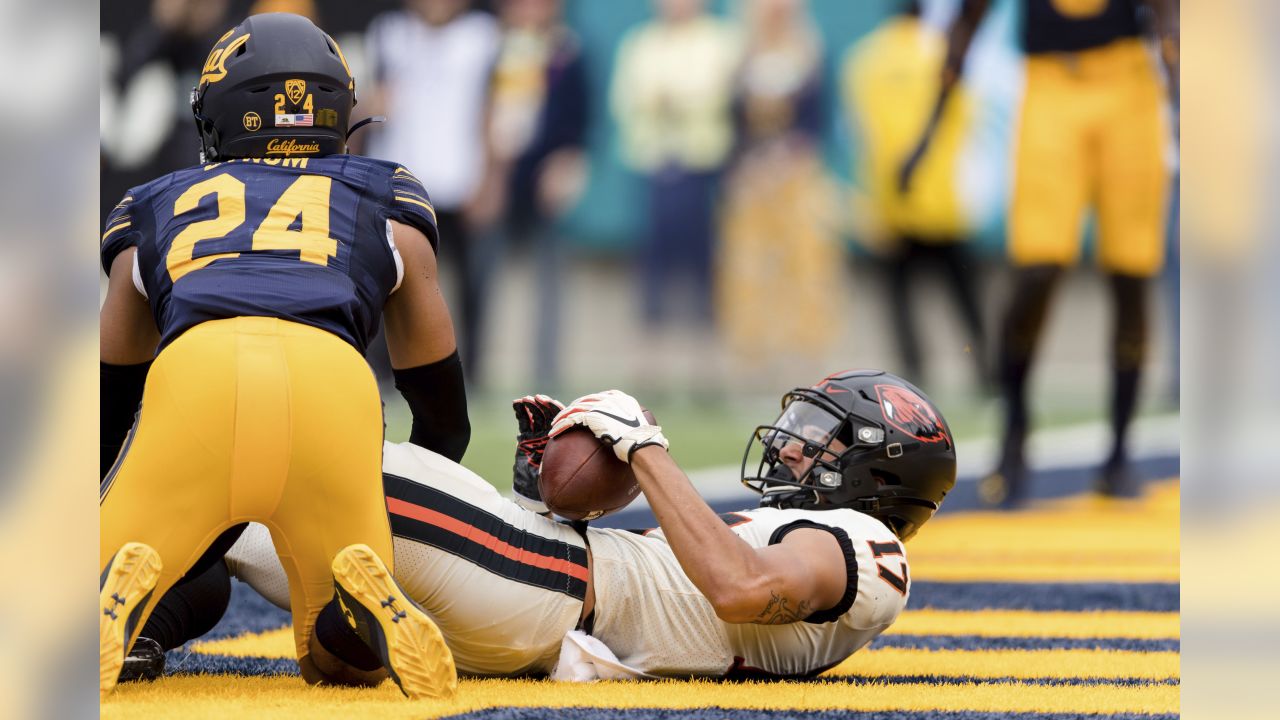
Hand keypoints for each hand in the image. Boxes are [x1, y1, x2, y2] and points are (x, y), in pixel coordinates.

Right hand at [511, 394, 563, 513]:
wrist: (534, 489)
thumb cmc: (551, 482)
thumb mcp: (562, 471)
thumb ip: (570, 463)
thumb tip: (592, 457)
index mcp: (560, 438)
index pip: (560, 419)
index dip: (555, 410)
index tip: (552, 403)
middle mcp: (550, 433)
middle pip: (547, 414)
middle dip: (543, 404)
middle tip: (538, 399)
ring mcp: (537, 433)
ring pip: (535, 415)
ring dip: (531, 405)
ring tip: (525, 400)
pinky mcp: (525, 436)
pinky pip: (523, 421)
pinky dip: (520, 411)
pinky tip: (517, 403)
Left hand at [549, 390, 667, 463]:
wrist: (642, 445)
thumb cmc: (649, 445)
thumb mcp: (648, 434)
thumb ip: (646, 434)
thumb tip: (661, 444)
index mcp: (624, 400)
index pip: (602, 398)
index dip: (589, 404)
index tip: (582, 412)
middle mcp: (611, 399)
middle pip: (586, 401)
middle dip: (573, 409)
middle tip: (565, 418)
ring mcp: (601, 405)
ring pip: (575, 408)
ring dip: (563, 417)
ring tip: (555, 426)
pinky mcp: (593, 414)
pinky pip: (572, 418)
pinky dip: (562, 425)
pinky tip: (555, 433)